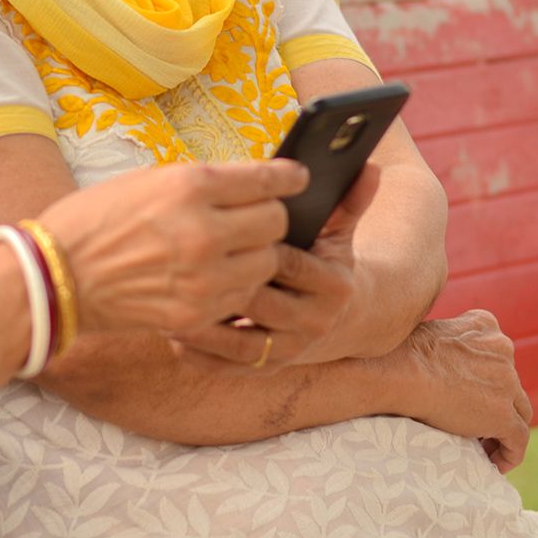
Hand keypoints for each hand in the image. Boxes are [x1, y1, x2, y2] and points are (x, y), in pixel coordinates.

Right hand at [38, 159, 304, 336]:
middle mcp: (204, 230)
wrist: (54, 277)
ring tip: (233, 250)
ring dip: (256, 255)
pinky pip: (241, 296)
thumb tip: (247, 185)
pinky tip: (215, 277)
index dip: (289, 178)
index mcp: (190, 186)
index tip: (298, 178)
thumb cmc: (94, 220)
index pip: (266, 180)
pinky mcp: (196, 312)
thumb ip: (202, 184)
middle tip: (256, 217)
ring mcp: (203, 276)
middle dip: (270, 218)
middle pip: (274, 222)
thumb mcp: (147, 181)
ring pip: (266, 262)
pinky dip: (236, 286)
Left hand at [169, 163, 381, 369]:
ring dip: (202, 325)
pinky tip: (170, 331)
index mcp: (334, 284)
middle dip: (220, 286)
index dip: (252, 248)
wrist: (337, 321)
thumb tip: (370, 167)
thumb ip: (347, 203)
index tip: (215, 232)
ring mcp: (290, 351)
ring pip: (240, 343)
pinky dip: (199, 353)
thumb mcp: (338, 234)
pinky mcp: (266, 371)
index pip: (288, 263)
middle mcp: (315, 322)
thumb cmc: (324, 264)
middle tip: (178, 266)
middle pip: (261, 303)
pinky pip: (226, 367)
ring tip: (167, 301)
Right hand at [391, 312, 532, 472]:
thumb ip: (446, 345)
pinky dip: (510, 454)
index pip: (497, 356)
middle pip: (510, 384)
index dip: (489, 380)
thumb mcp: (429, 332)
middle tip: (477, 426)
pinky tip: (495, 465)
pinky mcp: (502, 415)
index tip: (474, 397)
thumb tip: (434, 365)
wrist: (398, 371)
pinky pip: (518, 439)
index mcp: (485, 325)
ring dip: (505, 429)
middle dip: (497, 405)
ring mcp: (507, 383)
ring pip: (519, 411)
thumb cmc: (397, 353)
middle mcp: (503, 350)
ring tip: (485, 448)